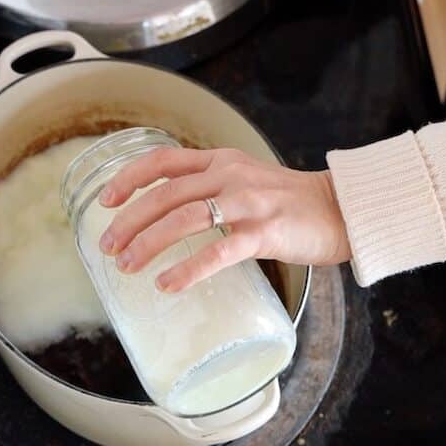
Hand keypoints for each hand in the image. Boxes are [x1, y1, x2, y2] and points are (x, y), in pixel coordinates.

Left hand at [98, 147, 350, 291]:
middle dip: (129, 222)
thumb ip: (213, 187)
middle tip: (109, 248)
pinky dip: (189, 269)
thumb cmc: (290, 201)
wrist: (339, 209)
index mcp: (221, 161)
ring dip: (149, 244)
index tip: (106, 201)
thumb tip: (171, 214)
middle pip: (166, 195)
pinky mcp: (266, 232)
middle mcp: (230, 176)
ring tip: (129, 267)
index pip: (163, 160)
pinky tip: (169, 284)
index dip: (129, 178)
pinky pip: (219, 251)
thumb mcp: (246, 178)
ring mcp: (248, 203)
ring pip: (185, 219)